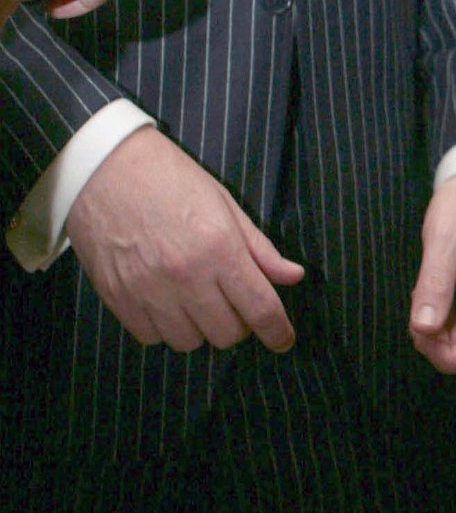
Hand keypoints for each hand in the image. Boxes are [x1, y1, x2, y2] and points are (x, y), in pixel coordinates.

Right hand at [66, 125, 304, 351]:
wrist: (105, 170)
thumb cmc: (171, 179)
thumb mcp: (224, 204)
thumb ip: (260, 248)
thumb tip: (293, 276)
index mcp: (219, 248)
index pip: (260, 308)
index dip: (277, 331)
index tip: (283, 340)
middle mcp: (186, 276)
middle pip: (227, 334)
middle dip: (239, 323)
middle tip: (235, 301)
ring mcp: (149, 292)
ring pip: (189, 342)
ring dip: (201, 328)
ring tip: (198, 298)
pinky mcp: (118, 300)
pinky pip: (152, 338)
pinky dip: (166, 328)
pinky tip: (167, 302)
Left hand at [410, 170, 455, 373]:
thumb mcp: (443, 240)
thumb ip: (434, 286)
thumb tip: (423, 329)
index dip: (447, 356)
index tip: (421, 332)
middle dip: (444, 348)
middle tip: (416, 319)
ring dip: (445, 335)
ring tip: (424, 301)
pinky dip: (450, 321)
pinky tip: (435, 298)